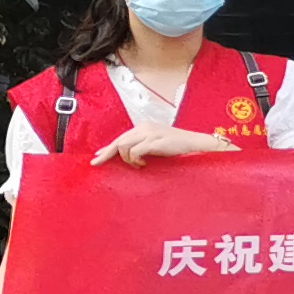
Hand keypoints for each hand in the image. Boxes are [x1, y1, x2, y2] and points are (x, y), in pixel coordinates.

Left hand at [92, 124, 237, 166]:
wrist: (197, 144)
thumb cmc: (179, 147)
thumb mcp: (157, 146)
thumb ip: (143, 148)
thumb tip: (129, 157)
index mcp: (144, 128)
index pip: (121, 137)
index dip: (108, 148)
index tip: (98, 157)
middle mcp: (144, 128)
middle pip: (118, 140)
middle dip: (106, 153)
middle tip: (96, 163)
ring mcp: (150, 133)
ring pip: (124, 145)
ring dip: (126, 159)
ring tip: (137, 165)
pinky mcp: (156, 141)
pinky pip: (136, 151)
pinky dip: (135, 160)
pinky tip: (142, 165)